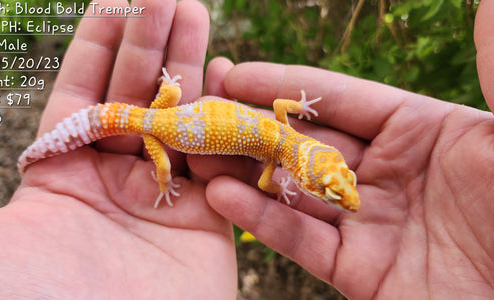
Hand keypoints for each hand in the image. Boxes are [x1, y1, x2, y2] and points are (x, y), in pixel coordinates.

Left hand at [0, 1, 236, 297]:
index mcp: (62, 173)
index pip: (84, 91)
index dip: (99, 43)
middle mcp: (115, 178)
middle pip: (137, 94)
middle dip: (151, 41)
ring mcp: (165, 198)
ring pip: (182, 119)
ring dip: (191, 65)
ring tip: (195, 10)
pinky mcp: (208, 223)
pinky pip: (220, 162)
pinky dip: (226, 120)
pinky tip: (230, 76)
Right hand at [195, 1, 493, 297]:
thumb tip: (488, 4)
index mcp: (421, 130)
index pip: (339, 98)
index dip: (286, 84)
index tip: (234, 71)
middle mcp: (388, 173)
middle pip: (306, 142)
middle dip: (251, 126)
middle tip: (200, 109)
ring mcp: (369, 222)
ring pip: (294, 190)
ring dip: (244, 171)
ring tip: (197, 152)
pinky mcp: (359, 271)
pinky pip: (302, 241)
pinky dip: (262, 221)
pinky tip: (223, 197)